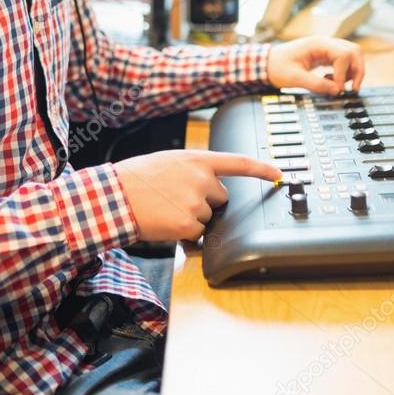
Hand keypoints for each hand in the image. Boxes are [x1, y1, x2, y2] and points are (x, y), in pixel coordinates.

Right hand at [115, 150, 281, 241]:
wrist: (114, 196)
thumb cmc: (138, 179)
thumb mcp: (170, 162)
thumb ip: (195, 169)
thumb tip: (211, 188)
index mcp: (198, 160)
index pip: (239, 163)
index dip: (261, 169)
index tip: (278, 173)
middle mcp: (202, 179)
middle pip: (221, 198)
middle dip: (205, 201)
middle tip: (176, 198)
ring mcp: (197, 203)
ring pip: (207, 218)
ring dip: (191, 218)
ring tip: (166, 208)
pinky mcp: (189, 225)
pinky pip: (198, 235)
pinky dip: (185, 234)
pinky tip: (166, 223)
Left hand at [267, 36, 364, 95]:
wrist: (266, 63)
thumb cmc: (277, 66)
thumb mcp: (294, 78)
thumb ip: (316, 84)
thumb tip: (337, 91)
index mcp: (318, 44)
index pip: (344, 55)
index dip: (344, 74)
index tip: (337, 89)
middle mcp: (326, 44)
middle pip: (354, 51)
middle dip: (357, 71)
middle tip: (353, 89)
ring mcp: (326, 49)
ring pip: (352, 55)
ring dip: (353, 72)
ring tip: (341, 86)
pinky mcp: (325, 56)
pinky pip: (343, 62)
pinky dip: (344, 73)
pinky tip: (331, 81)